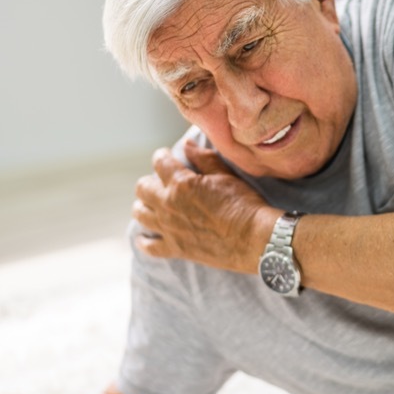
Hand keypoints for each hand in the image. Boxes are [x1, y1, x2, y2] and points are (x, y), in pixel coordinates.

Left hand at [132, 143, 280, 272]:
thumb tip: (187, 145)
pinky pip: (148, 246)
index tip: (165, 156)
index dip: (162, 156)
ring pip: (140, 213)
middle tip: (160, 182)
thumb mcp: (226, 176)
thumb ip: (204, 159)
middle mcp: (169, 204)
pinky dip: (143, 241)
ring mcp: (169, 228)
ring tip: (152, 205)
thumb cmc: (244, 204)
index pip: (160, 162)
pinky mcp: (175, 248)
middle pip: (142, 188)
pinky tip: (144, 238)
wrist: (253, 239)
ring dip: (143, 205)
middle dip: (149, 180)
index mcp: (181, 183)